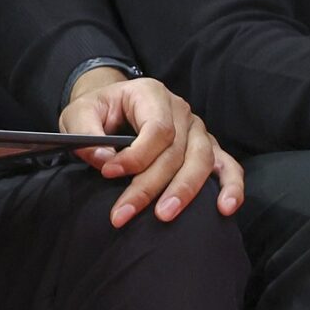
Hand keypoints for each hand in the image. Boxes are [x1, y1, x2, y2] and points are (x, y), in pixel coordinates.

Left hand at [61, 71, 243, 225]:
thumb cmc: (97, 111)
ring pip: (201, 162)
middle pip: (176, 152)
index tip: (109, 173)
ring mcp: (198, 129)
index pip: (156, 129)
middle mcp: (180, 110)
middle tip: (125, 213)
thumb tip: (103, 160)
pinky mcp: (208, 148)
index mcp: (151, 94)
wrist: (112, 106)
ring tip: (165, 215)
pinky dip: (231, 187)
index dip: (136, 155)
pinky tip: (225, 209)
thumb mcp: (78, 114)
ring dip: (185, 191)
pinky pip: (228, 166)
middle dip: (150, 186)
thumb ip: (86, 133)